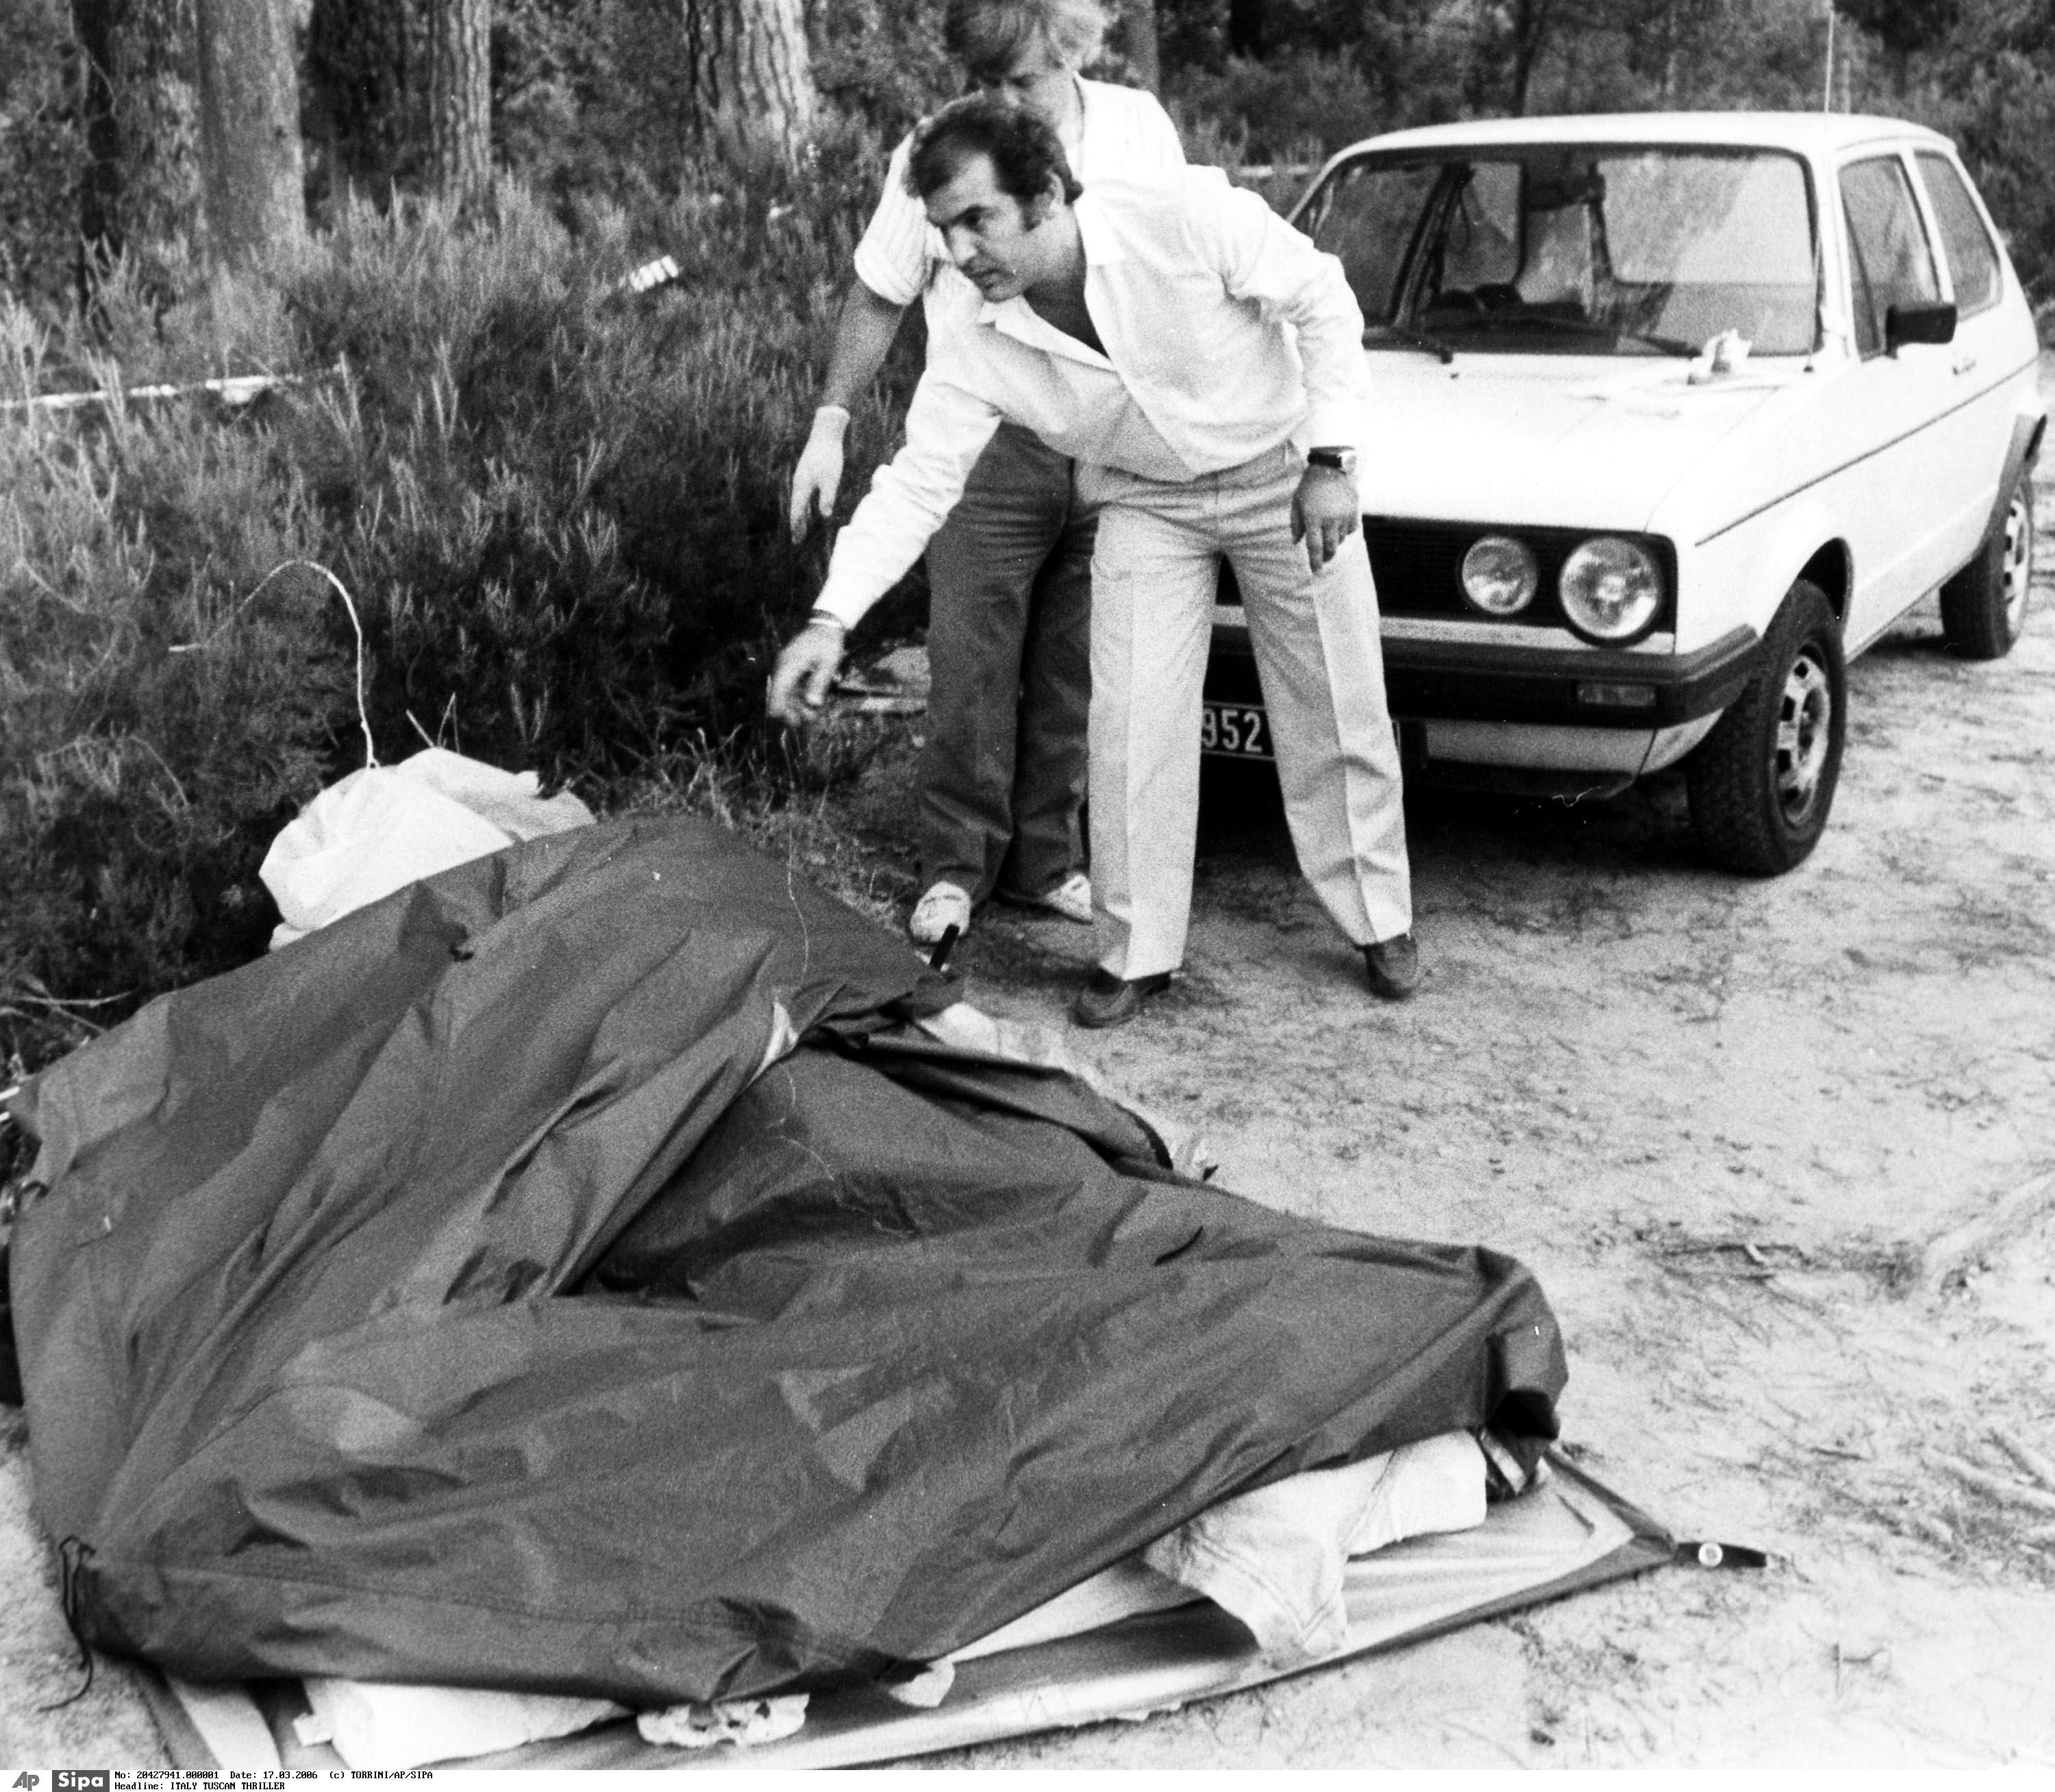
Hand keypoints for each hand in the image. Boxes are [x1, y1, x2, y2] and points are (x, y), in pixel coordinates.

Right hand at [767, 622, 844, 724]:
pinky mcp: (788, 668)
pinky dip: (797, 696)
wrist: (825, 624)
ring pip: (783, 694)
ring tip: (812, 715)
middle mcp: (781, 667)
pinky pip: (788, 687)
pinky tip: (810, 702)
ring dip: (795, 705)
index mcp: (788, 665)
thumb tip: (812, 704)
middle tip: (810, 719)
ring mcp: (783, 667)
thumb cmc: (828, 642)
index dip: (782, 711)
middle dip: (791, 711)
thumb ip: (820, 683)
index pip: (777, 693)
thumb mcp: (829, 663)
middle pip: (778, 696)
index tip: (794, 723)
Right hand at [788, 409, 849, 541]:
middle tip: (797, 540)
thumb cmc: (829, 457)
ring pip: (799, 502)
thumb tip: (825, 516)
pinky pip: (803, 494)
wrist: (825, 434)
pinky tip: (808, 508)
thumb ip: (827, 498)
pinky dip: (804, 505)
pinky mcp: (806, 473)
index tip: (797, 540)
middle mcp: (798, 483)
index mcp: (802, 486)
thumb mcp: (831, 479)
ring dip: (801, 516)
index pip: (798, 511)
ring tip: (801, 528)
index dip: (797, 526)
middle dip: (797, 525)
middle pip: (796, 508)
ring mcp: (801, 478)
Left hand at [1290, 466, 1359, 572]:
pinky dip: (1345, 531)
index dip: (1315, 561)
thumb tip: (1296, 542)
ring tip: (1329, 537)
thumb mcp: (1297, 503)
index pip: (1314, 546)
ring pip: (1341, 539)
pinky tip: (1339, 526)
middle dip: (1327, 556)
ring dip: (1335, 542)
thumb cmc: (1309, 486)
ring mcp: (1343, 515)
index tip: (1315, 570)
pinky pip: (1351, 529)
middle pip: (1330, 547)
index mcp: (1313, 518)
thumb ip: (1296, 524)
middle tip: (1323, 560)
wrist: (1330, 467)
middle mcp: (1330, 519)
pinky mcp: (1354, 510)